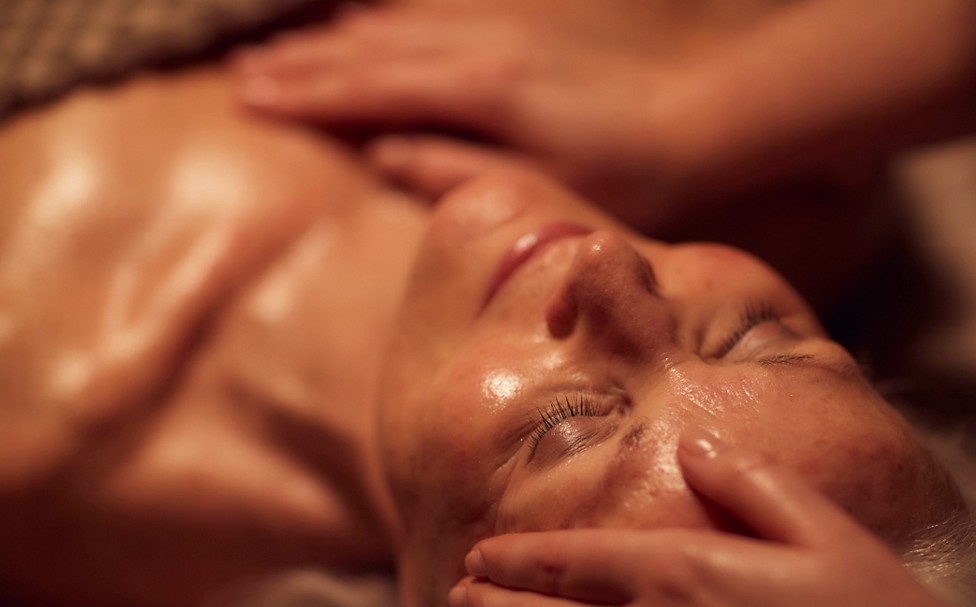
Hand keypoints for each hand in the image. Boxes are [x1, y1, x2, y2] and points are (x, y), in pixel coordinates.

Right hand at [233, 7, 702, 227]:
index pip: (371, 87)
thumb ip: (457, 171)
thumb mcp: (541, 188)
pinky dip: (389, 22)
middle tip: (242, 77)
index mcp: (478, 90)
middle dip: (304, 64)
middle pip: (372, 50)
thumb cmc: (628, 174)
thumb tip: (381, 157)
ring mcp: (501, 33)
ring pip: (397, 28)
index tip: (250, 102)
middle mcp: (480, 48)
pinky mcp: (522, 35)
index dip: (307, 95)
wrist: (700, 123)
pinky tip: (370, 23)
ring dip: (336, 40)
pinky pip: (433, 16)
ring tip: (284, 49)